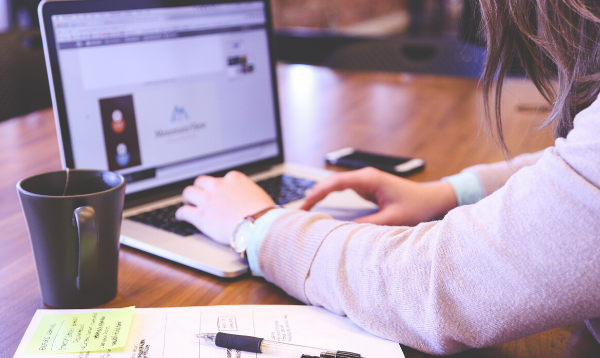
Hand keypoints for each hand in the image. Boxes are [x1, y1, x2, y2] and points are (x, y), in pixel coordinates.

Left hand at [175, 171, 275, 244]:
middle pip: (201, 182)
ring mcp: (208, 200)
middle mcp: (218, 186)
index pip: (221, 179)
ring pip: (189, 193)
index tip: (217, 192)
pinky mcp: (201, 217)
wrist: (260, 226)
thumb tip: (247, 198)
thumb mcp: (258, 194)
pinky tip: (181, 217)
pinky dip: (181, 214)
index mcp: (234, 178)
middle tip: (199, 196)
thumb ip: (247, 192)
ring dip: (188, 198)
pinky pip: (184, 212)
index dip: (217, 187)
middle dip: (200, 188)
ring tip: (188, 204)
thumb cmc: (264, 214)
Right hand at [301, 167, 456, 225]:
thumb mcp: (392, 218)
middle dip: (314, 194)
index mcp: (369, 179)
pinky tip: (321, 207)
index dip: (317, 193)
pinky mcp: (367, 188)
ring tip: (305, 210)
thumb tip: (344, 231)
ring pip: (335, 186)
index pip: (335, 182)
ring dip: (320, 195)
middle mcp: (365, 177)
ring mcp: (365, 181)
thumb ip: (368, 224)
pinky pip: (343, 190)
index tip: (305, 205)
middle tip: (299, 211)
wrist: (433, 199)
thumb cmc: (417, 206)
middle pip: (331, 182)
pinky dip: (330, 198)